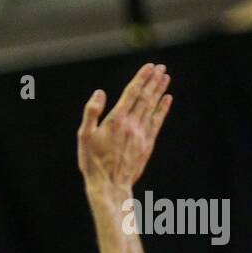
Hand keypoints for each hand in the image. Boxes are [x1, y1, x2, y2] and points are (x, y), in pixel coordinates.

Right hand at [77, 63, 171, 195]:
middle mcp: (132, 124)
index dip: (141, 78)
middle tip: (161, 68)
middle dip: (153, 81)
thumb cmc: (93, 162)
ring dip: (159, 91)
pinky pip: (157, 122)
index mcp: (116, 120)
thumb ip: (91, 113)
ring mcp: (141, 134)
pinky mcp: (147, 144)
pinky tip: (167, 100)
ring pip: (153, 107)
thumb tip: (99, 93)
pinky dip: (162, 109)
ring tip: (165, 78)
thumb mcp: (84, 137)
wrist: (109, 185)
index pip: (132, 93)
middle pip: (145, 97)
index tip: (149, 66)